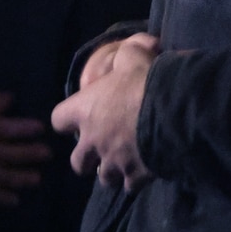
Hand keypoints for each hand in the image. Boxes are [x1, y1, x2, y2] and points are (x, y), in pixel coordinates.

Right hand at [0, 90, 50, 206]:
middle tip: (47, 153)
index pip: (4, 130)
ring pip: (2, 176)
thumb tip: (10, 100)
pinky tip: (16, 201)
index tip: (40, 127)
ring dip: (19, 179)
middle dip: (27, 154)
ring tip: (36, 179)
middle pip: (7, 154)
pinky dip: (2, 198)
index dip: (22, 129)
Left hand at [51, 34, 156, 189]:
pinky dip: (136, 181)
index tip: (79, 118)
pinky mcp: (135, 175)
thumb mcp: (133, 56)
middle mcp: (94, 141)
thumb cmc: (145, 82)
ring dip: (112, 172)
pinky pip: (130, 186)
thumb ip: (128, 53)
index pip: (57, 120)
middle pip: (78, 163)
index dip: (67, 120)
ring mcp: (113, 161)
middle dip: (87, 160)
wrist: (173, 112)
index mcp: (85, 111)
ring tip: (124, 165)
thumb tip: (138, 45)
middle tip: (101, 150)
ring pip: (104, 178)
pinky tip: (145, 172)